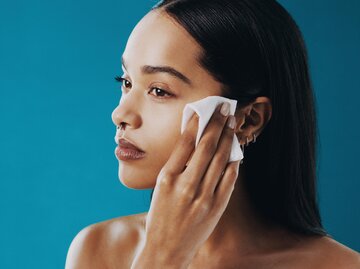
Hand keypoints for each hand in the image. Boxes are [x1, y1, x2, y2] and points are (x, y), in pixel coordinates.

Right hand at [133, 102, 239, 267]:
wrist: (167, 250)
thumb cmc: (160, 216)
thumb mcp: (160, 187)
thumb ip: (176, 166)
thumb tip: (193, 141)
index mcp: (167, 178)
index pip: (185, 143)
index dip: (197, 123)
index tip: (204, 109)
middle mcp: (185, 186)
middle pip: (206, 147)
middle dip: (216, 123)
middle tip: (224, 108)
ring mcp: (203, 197)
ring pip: (220, 159)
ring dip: (227, 137)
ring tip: (232, 122)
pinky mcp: (216, 207)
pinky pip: (228, 178)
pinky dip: (233, 161)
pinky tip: (236, 148)